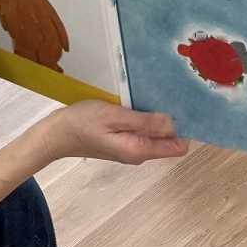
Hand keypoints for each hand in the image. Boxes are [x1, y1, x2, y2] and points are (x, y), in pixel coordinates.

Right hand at [39, 101, 188, 165]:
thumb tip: (175, 124)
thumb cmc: (82, 122)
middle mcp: (139, 153)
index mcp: (139, 150)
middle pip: (170, 139)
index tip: (191, 107)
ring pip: (157, 133)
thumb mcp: (115, 117)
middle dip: (176, 120)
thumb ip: (145, 122)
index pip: (178, 147)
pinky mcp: (124, 140)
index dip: (188, 128)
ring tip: (164, 94)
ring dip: (161, 117)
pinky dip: (148, 117)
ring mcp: (131, 147)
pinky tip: (145, 101)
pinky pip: (144, 130)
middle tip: (178, 94)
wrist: (55, 134)